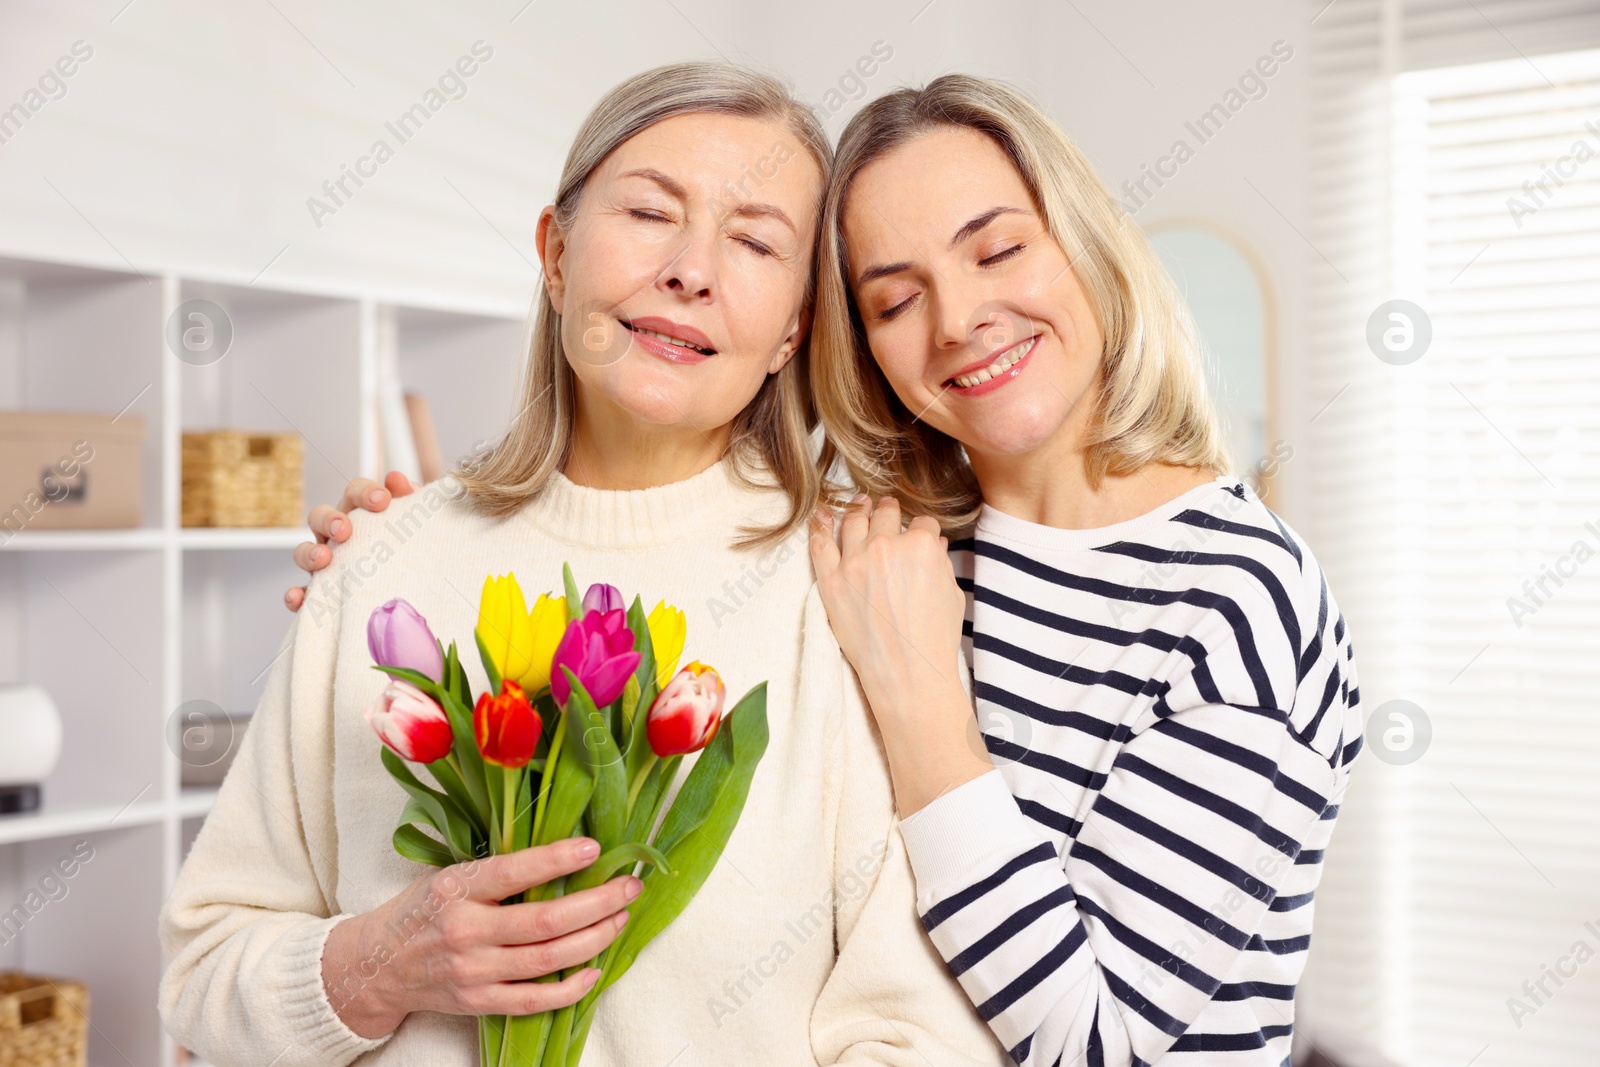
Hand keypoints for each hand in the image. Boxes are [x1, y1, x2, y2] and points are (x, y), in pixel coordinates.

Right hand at [285, 471, 414, 610]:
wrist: (418, 586)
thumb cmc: (413, 547)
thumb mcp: (414, 524)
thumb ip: (409, 500)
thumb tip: (396, 479)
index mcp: (361, 513)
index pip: (355, 493)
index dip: (365, 492)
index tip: (382, 500)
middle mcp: (337, 534)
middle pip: (320, 516)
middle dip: (330, 520)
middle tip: (344, 530)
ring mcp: (326, 563)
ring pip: (303, 552)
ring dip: (309, 554)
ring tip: (324, 559)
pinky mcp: (321, 592)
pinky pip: (303, 594)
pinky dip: (296, 595)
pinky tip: (297, 598)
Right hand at [321, 837, 640, 1038]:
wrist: (375, 966)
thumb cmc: (422, 910)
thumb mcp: (449, 875)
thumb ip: (496, 871)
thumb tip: (563, 854)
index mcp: (456, 889)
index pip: (514, 872)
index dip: (557, 860)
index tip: (594, 848)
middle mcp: (465, 931)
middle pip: (545, 921)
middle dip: (597, 902)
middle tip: (630, 886)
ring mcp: (472, 972)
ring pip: (547, 960)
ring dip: (595, 939)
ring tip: (621, 918)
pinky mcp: (478, 1003)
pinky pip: (534, 1001)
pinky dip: (570, 989)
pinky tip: (595, 969)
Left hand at [809, 496, 992, 815]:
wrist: (907, 674)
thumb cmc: (934, 639)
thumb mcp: (950, 594)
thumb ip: (939, 562)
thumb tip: (932, 542)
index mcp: (921, 546)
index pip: (921, 523)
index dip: (921, 530)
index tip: (917, 534)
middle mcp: (886, 547)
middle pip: (885, 515)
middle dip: (888, 510)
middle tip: (885, 507)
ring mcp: (854, 563)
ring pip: (853, 522)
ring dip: (856, 510)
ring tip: (858, 504)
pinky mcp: (830, 581)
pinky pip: (820, 545)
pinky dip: (819, 527)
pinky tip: (820, 517)